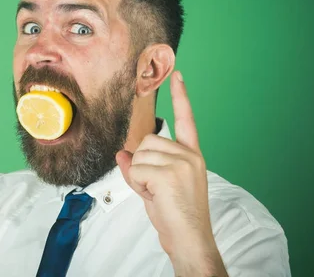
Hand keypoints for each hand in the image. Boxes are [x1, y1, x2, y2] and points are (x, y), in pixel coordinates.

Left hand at [116, 71, 225, 273]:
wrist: (189, 239)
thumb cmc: (175, 214)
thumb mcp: (156, 186)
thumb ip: (141, 166)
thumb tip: (122, 153)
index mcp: (191, 154)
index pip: (186, 120)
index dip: (181, 96)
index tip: (177, 74)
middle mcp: (189, 155)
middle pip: (146, 140)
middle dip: (141, 164)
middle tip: (155, 188)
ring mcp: (182, 162)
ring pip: (138, 154)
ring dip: (138, 175)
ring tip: (156, 193)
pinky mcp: (170, 172)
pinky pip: (136, 168)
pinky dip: (137, 184)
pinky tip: (155, 196)